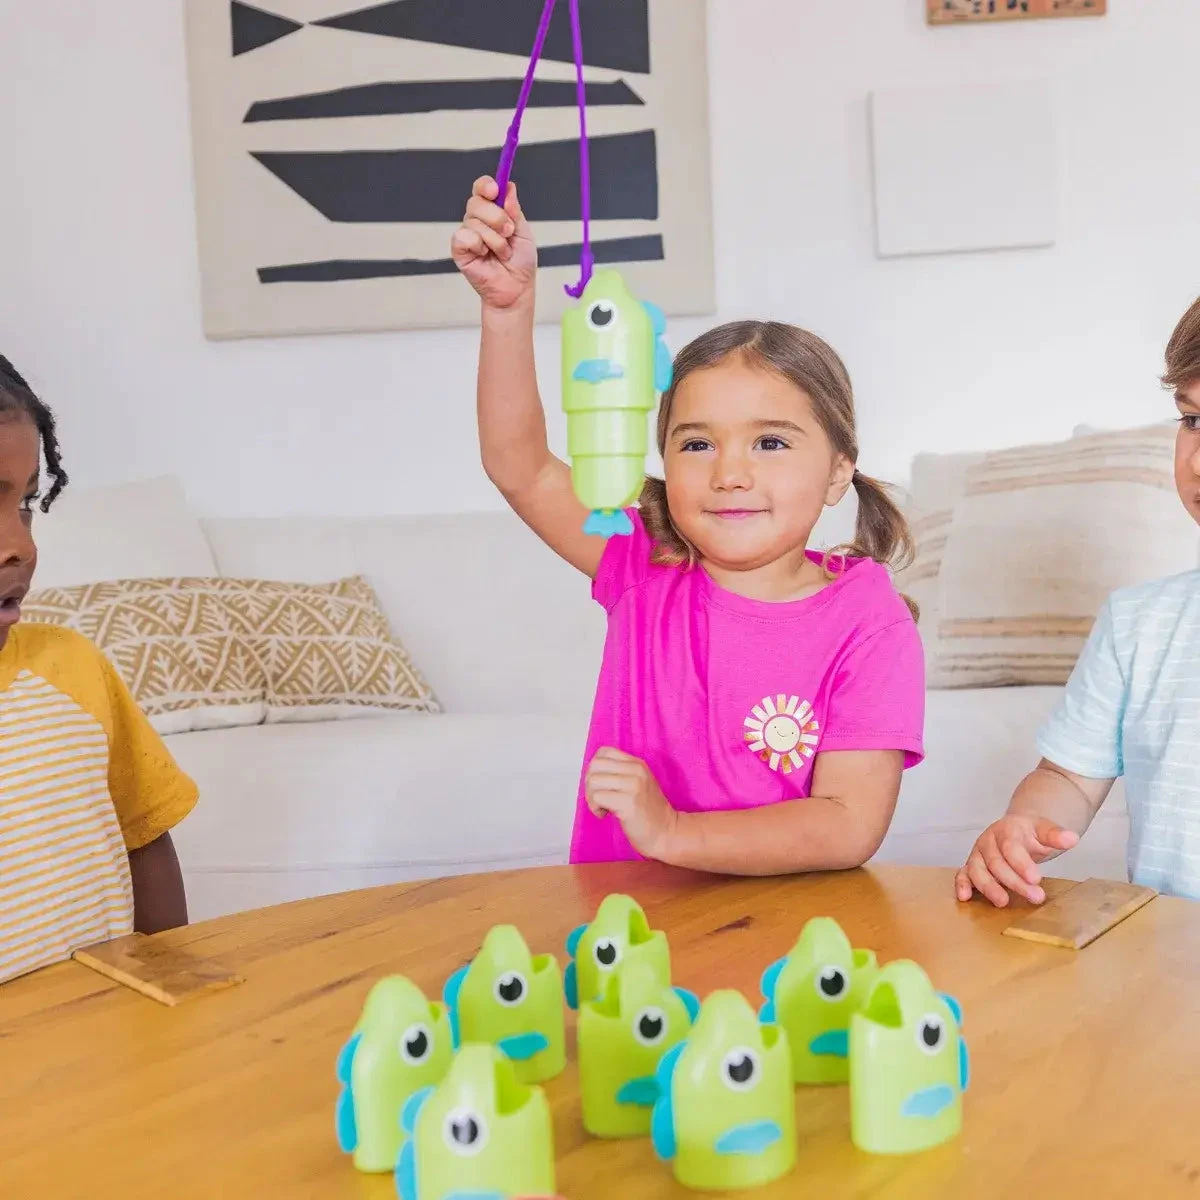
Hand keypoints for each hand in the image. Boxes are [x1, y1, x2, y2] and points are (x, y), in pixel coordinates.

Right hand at [450, 176, 536, 310]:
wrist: (516, 288)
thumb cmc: (520, 262)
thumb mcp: (523, 232)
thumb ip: (514, 210)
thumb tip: (509, 187)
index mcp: (493, 211)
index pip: (482, 189)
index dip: (486, 185)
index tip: (495, 190)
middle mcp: (477, 220)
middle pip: (476, 202)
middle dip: (497, 217)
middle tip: (509, 232)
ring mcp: (467, 234)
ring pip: (474, 221)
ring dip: (495, 239)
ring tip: (502, 253)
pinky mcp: (459, 249)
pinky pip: (464, 236)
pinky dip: (479, 246)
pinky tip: (484, 256)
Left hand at [585, 748, 678, 859]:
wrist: (666, 832)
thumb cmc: (648, 812)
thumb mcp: (638, 783)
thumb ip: (619, 773)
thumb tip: (591, 773)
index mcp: (637, 763)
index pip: (603, 752)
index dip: (595, 769)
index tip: (602, 785)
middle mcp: (636, 771)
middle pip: (595, 766)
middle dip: (589, 784)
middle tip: (599, 799)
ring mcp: (633, 785)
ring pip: (594, 781)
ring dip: (592, 798)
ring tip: (603, 808)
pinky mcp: (628, 802)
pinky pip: (597, 797)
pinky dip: (596, 808)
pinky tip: (605, 814)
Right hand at [955, 814, 1079, 906]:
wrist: (1016, 829)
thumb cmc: (1030, 834)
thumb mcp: (1044, 831)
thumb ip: (1055, 835)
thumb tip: (1072, 839)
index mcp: (1006, 830)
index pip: (1010, 847)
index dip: (1021, 863)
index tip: (1036, 879)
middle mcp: (988, 841)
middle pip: (996, 862)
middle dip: (1014, 881)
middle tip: (1035, 896)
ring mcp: (978, 854)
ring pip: (977, 870)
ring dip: (989, 887)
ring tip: (1003, 902)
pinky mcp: (972, 866)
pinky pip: (962, 874)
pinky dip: (962, 884)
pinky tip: (965, 897)